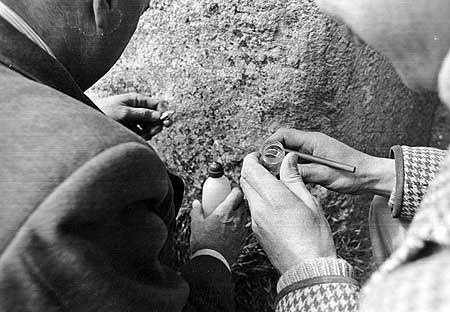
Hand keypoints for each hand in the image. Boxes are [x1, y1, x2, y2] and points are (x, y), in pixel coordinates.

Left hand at [95, 93, 172, 139]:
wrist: (88, 122)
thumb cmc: (103, 111)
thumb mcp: (124, 113)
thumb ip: (142, 114)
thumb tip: (159, 115)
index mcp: (136, 100)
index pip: (156, 104)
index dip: (163, 112)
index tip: (166, 122)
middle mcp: (137, 108)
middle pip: (155, 116)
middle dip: (156, 124)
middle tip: (152, 131)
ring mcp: (134, 118)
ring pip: (149, 125)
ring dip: (149, 131)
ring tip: (143, 135)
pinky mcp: (130, 128)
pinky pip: (142, 132)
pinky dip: (142, 135)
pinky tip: (137, 137)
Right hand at [190, 188, 245, 265]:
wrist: (212, 262)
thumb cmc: (203, 243)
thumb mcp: (196, 224)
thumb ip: (197, 211)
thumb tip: (196, 203)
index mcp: (225, 212)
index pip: (237, 194)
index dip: (235, 189)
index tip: (232, 188)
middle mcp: (236, 219)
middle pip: (243, 203)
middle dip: (238, 200)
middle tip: (231, 200)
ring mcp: (241, 230)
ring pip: (244, 215)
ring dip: (240, 212)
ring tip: (231, 214)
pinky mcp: (242, 239)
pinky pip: (243, 227)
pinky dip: (239, 224)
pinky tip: (232, 228)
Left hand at [241, 152, 335, 273]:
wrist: (308, 269)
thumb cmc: (314, 238)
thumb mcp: (309, 202)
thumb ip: (294, 178)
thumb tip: (289, 160)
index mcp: (274, 197)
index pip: (250, 168)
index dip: (252, 158)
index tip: (261, 155)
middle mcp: (260, 208)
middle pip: (245, 179)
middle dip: (252, 169)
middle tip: (267, 167)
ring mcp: (255, 221)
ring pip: (248, 194)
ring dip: (255, 185)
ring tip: (274, 185)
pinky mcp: (256, 231)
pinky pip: (252, 209)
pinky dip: (258, 200)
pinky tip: (274, 203)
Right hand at [266, 128, 394, 196]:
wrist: (371, 177)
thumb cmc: (352, 174)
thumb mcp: (325, 175)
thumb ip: (302, 172)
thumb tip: (281, 172)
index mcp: (313, 140)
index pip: (283, 135)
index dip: (270, 145)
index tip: (261, 157)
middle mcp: (311, 142)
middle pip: (283, 142)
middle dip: (271, 153)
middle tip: (262, 168)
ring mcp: (313, 151)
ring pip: (288, 152)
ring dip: (279, 161)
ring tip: (271, 174)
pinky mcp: (315, 160)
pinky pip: (295, 160)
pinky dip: (287, 167)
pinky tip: (285, 177)